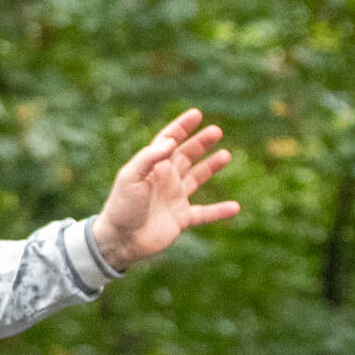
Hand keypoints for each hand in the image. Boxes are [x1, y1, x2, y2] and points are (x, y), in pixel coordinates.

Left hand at [90, 108, 239, 269]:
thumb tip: (170, 142)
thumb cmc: (121, 206)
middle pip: (185, 156)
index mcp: (152, 167)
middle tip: (216, 130)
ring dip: (211, 167)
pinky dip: (219, 211)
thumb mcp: (130, 177)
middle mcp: (164, 180)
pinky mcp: (181, 219)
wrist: (120, 239)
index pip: (168, 142)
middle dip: (200, 143)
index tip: (196, 114)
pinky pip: (204, 213)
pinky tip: (235, 207)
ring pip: (196, 178)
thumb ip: (149, 158)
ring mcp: (174, 198)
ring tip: (226, 155)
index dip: (181, 127)